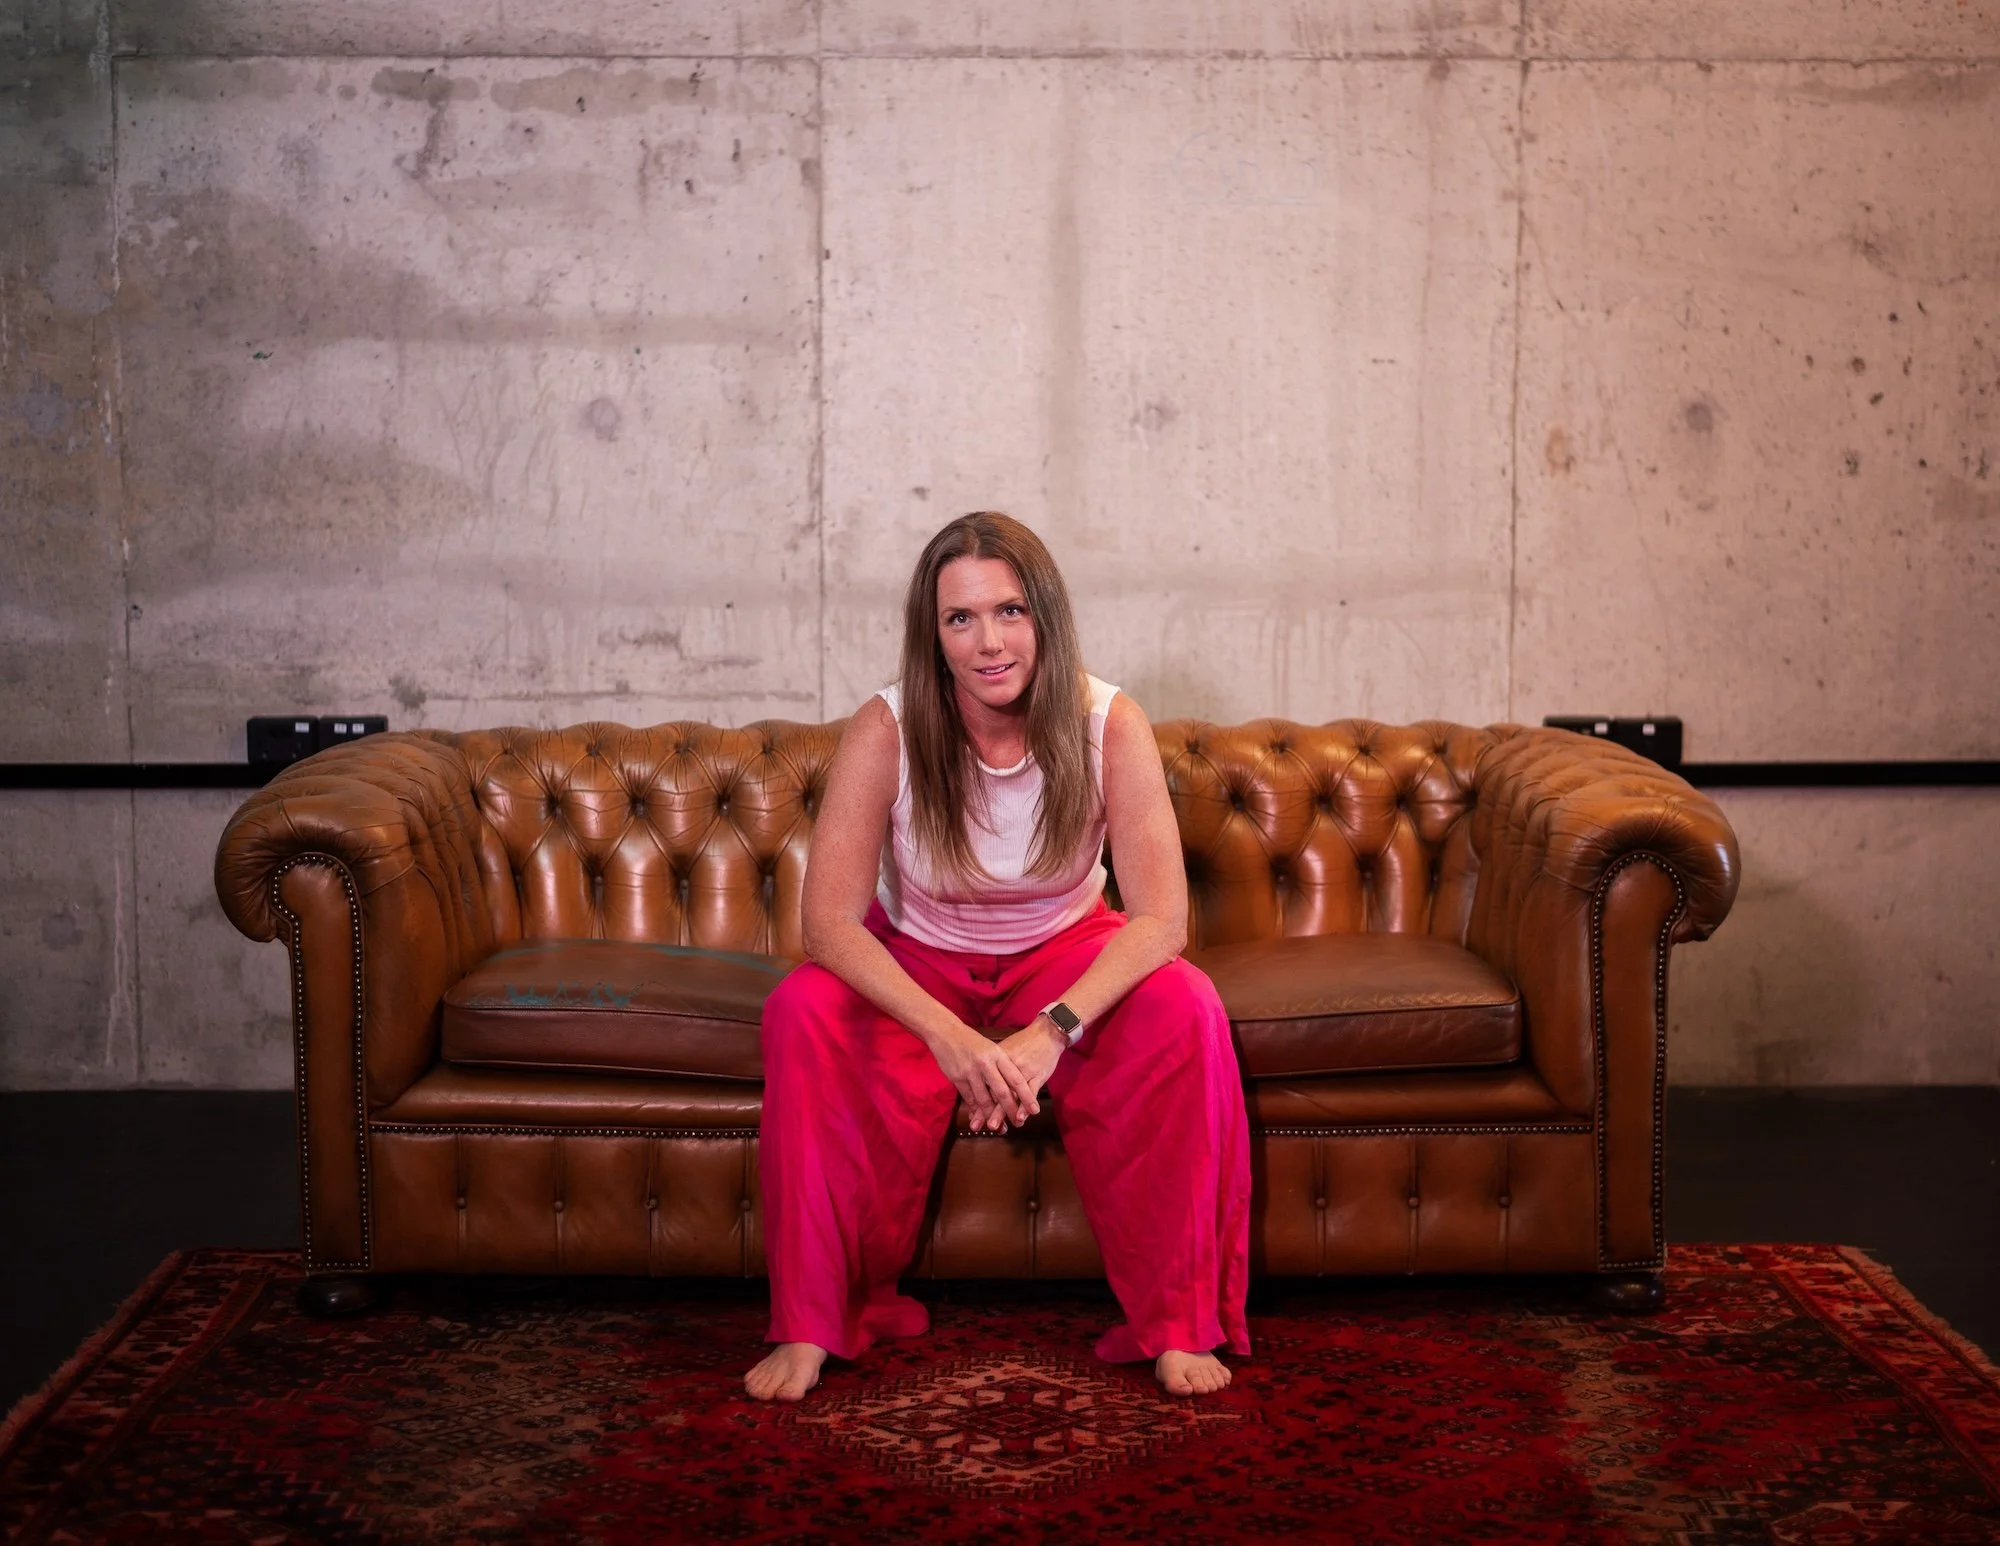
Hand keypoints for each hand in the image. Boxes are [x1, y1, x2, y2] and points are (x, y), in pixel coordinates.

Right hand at [929, 1024, 1039, 1133]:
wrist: (946, 1032)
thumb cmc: (972, 1041)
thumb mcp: (991, 1048)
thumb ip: (1002, 1065)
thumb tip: (1016, 1085)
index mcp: (998, 1054)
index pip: (1016, 1079)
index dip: (1026, 1096)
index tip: (1034, 1110)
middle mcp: (985, 1063)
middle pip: (1001, 1092)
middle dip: (1010, 1110)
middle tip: (1017, 1124)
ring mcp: (970, 1071)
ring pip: (984, 1099)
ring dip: (991, 1115)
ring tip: (999, 1127)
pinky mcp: (957, 1078)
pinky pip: (969, 1098)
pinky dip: (975, 1109)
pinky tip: (981, 1117)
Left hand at [967, 1017, 1067, 1132]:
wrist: (1046, 1033)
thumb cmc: (1023, 1045)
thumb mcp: (1003, 1054)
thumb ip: (992, 1070)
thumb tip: (979, 1089)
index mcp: (995, 1061)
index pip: (984, 1085)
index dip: (978, 1102)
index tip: (973, 1118)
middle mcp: (1006, 1066)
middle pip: (994, 1091)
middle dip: (987, 1110)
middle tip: (978, 1125)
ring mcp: (1023, 1071)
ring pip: (1011, 1094)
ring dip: (1004, 1112)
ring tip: (997, 1127)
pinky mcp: (1038, 1074)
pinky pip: (1031, 1091)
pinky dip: (1025, 1104)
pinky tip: (1022, 1116)